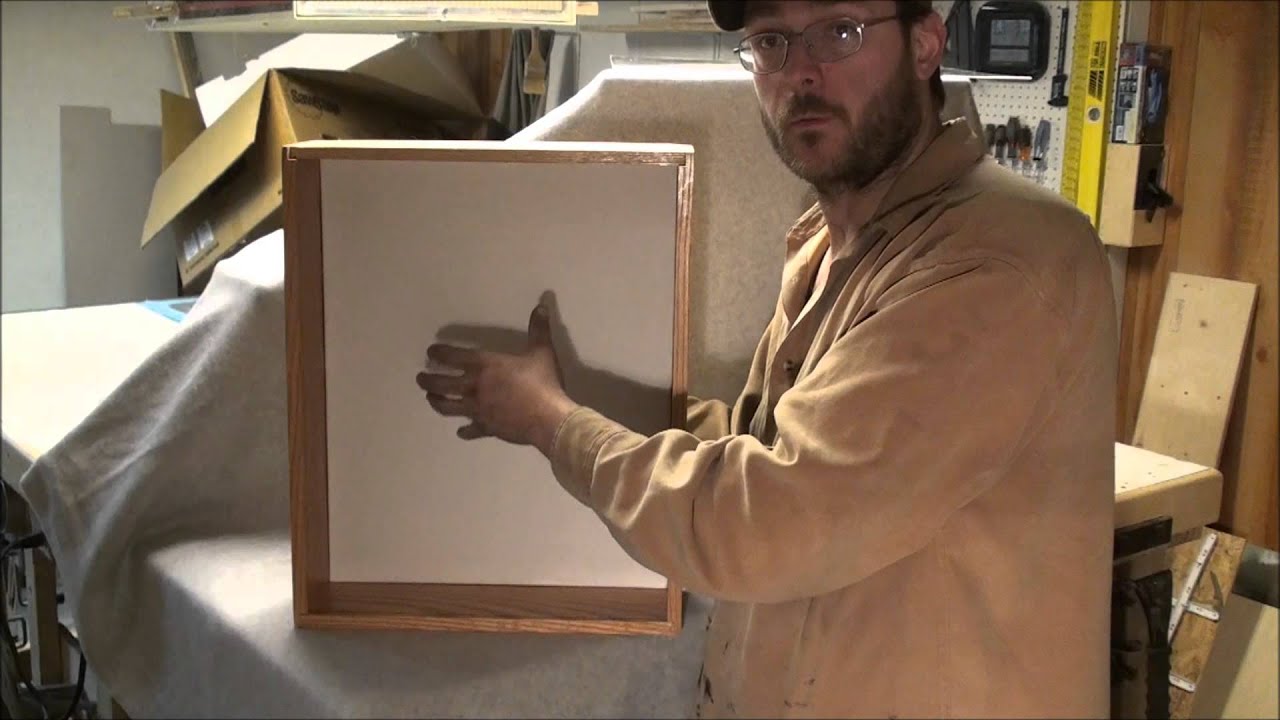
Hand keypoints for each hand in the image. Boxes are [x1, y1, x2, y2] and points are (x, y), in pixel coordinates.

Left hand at [416, 303, 578, 454]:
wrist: (549, 419)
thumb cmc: (543, 383)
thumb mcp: (542, 352)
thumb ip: (539, 329)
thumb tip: (541, 305)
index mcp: (485, 365)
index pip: (454, 356)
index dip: (440, 353)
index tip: (431, 352)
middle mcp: (475, 387)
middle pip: (442, 384)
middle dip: (428, 380)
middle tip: (420, 378)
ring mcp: (478, 410)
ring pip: (448, 407)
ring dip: (436, 402)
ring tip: (430, 398)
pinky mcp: (486, 428)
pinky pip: (470, 430)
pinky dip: (464, 431)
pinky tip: (460, 431)